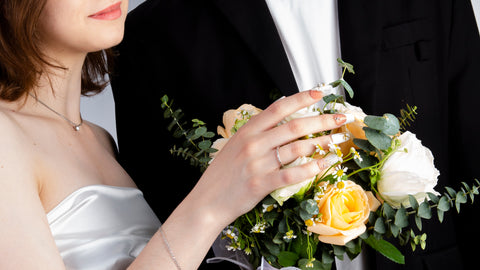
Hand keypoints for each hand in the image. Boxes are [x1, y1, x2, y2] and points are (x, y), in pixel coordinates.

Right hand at [193, 90, 351, 224]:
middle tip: (341, 118)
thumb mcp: (235, 144)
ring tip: (338, 140)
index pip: (279, 108)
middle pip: (295, 126)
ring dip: (322, 143)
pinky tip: (325, 163)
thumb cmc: (223, 173)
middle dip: (323, 120)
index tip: (321, 92)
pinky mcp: (262, 184)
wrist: (207, 201)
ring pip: (298, 149)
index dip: (302, 98)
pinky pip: (293, 174)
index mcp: (248, 130)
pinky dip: (312, 168)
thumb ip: (258, 130)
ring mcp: (258, 164)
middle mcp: (254, 144)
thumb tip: (282, 112)